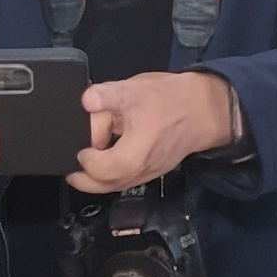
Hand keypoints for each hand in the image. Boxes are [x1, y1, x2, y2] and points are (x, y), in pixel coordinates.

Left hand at [68, 71, 236, 192]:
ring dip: (98, 177)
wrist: (205, 109)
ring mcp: (147, 173)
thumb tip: (86, 100)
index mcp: (134, 155)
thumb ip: (106, 95)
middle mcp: (140, 170)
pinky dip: (112, 173)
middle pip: (104, 186)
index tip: (80, 147)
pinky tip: (107, 157)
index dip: (84, 160)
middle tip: (71, 169)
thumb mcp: (134, 90)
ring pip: (115, 185)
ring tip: (87, 161)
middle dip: (84, 179)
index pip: (99, 170)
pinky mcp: (152, 170)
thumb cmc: (173, 101)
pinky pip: (126, 179)